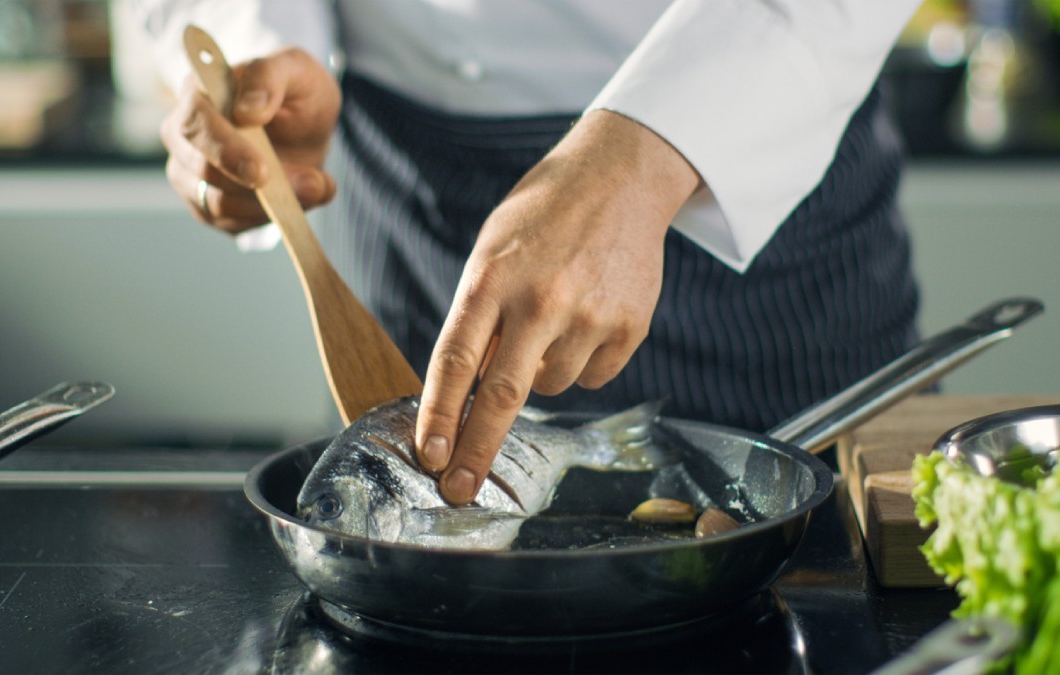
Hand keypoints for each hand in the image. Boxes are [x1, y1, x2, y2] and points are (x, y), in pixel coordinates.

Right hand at [160, 47, 340, 233]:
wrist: (301, 124)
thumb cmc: (293, 90)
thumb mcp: (295, 70)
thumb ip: (270, 78)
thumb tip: (248, 111)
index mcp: (197, 93)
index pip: (194, 122)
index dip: (224, 150)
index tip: (261, 171)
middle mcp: (183, 135)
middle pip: (199, 170)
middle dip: (252, 188)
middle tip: (307, 186)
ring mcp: (189, 172)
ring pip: (216, 204)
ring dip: (270, 206)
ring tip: (316, 187)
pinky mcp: (207, 204)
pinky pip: (231, 223)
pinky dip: (269, 218)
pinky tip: (299, 200)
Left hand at [414, 109, 700, 504]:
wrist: (621, 176)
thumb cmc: (543, 216)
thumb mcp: (494, 251)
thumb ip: (480, 317)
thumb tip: (470, 392)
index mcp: (494, 277)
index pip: (456, 359)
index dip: (439, 415)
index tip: (429, 456)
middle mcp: (542, 299)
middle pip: (504, 396)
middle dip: (476, 451)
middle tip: (458, 491)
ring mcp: (591, 315)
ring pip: (551, 386)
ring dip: (540, 373)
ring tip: (552, 318)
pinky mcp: (630, 326)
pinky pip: (593, 376)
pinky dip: (582, 361)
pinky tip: (587, 317)